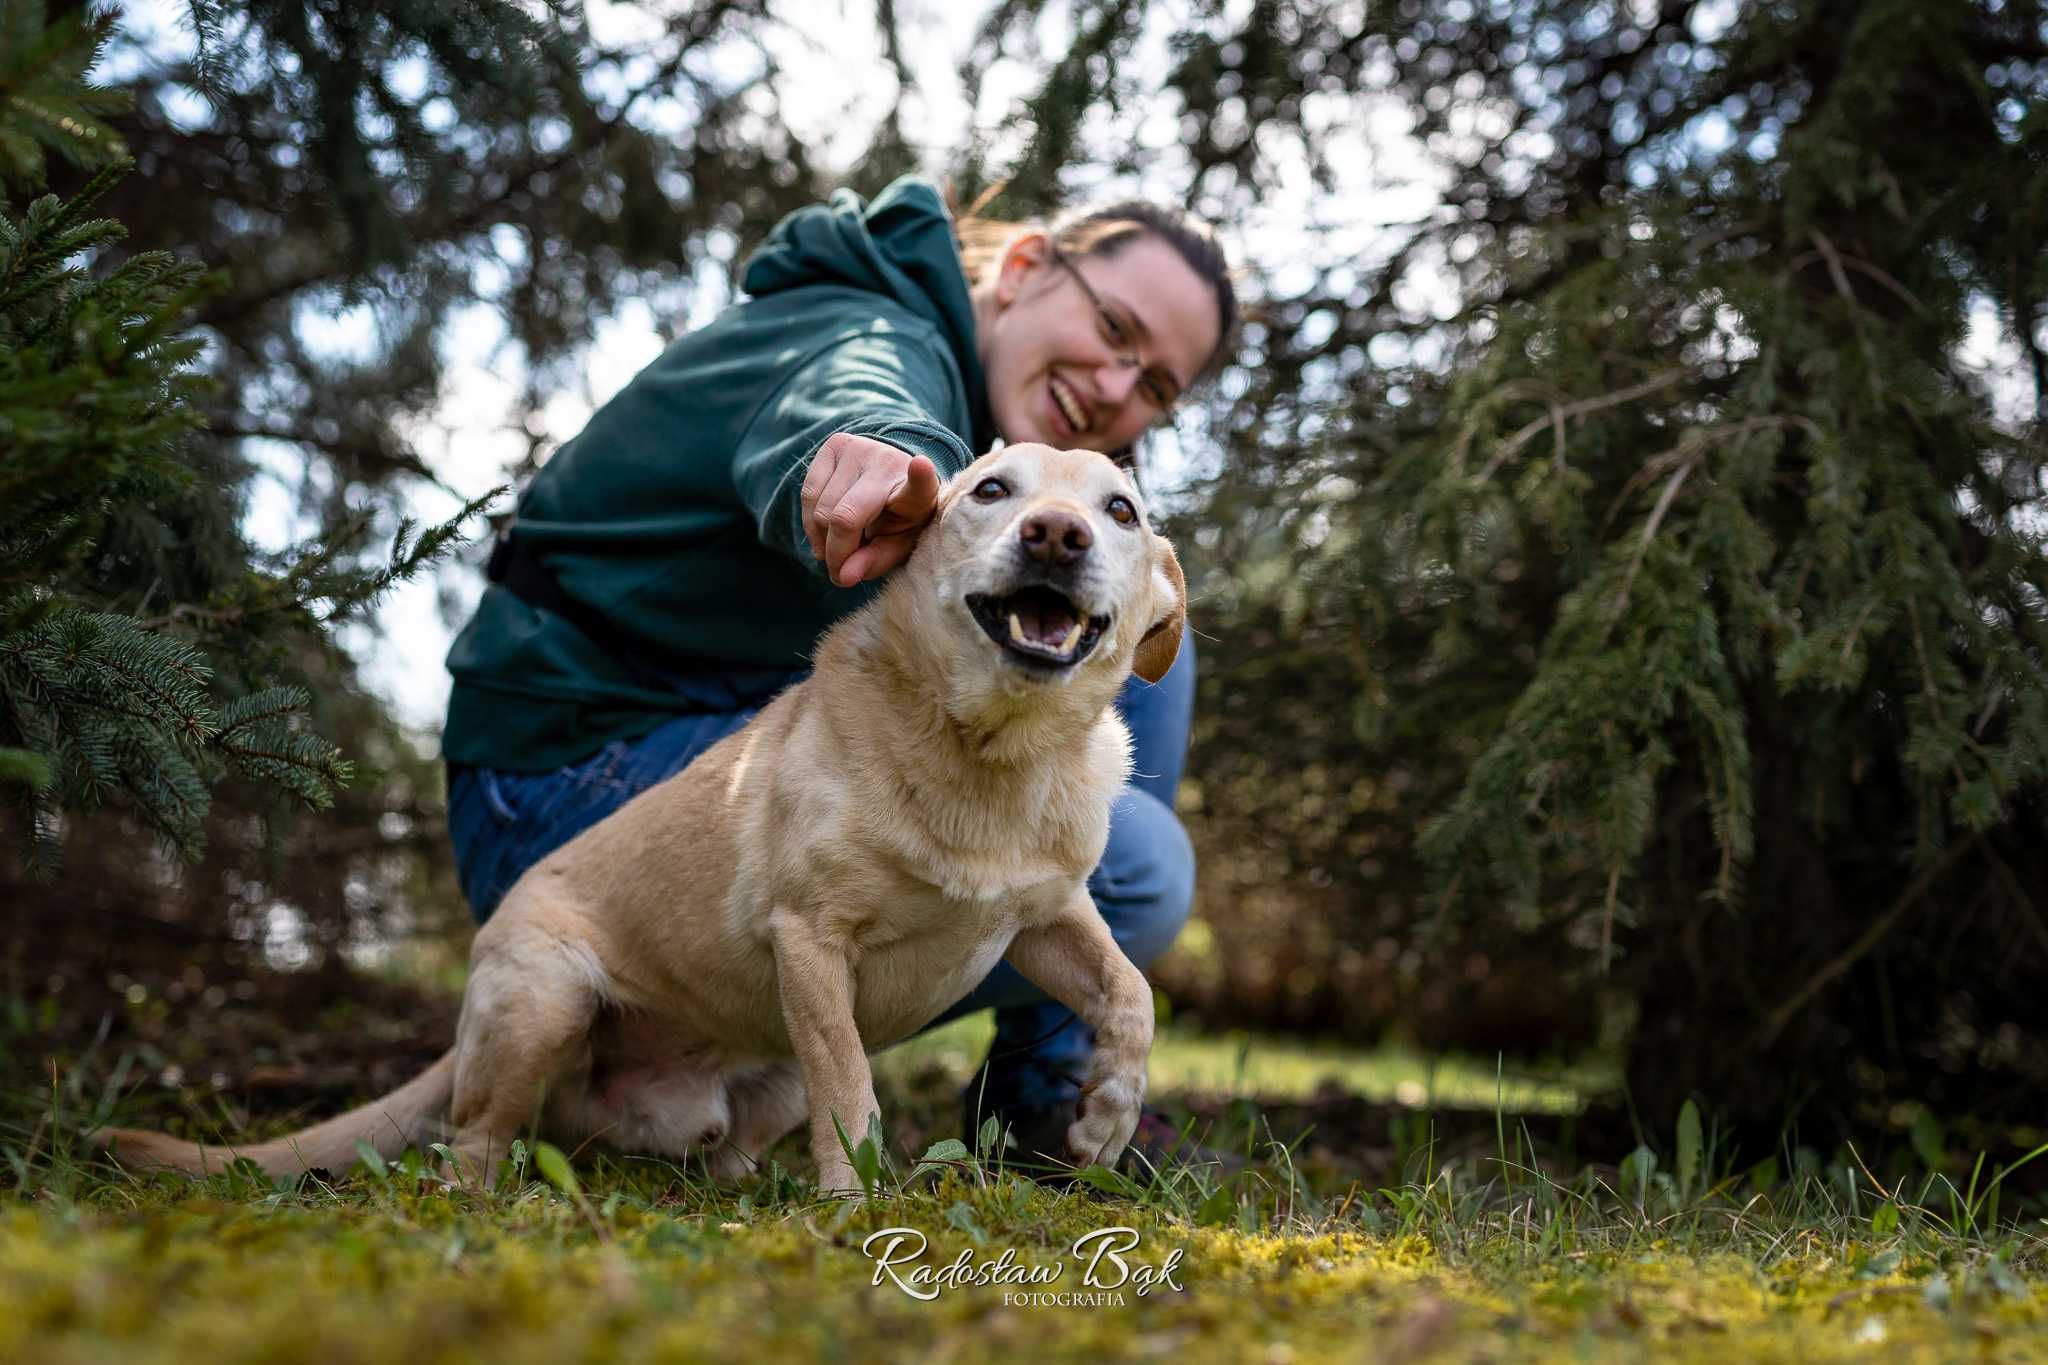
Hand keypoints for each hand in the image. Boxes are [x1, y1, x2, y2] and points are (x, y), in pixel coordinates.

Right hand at [800, 433, 940, 586]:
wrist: (888, 480)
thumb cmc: (897, 520)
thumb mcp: (896, 547)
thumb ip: (874, 562)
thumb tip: (842, 576)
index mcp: (917, 491)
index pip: (919, 483)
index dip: (920, 476)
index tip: (921, 466)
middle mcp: (888, 462)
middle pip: (843, 518)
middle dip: (836, 554)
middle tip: (841, 570)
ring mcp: (860, 449)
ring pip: (820, 511)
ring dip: (823, 541)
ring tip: (841, 545)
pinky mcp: (835, 444)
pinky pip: (808, 495)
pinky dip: (811, 524)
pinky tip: (825, 531)